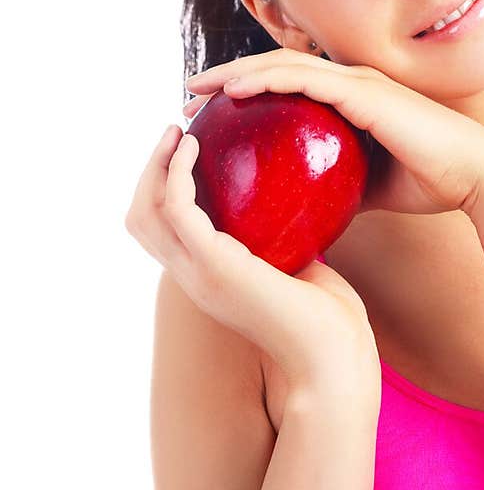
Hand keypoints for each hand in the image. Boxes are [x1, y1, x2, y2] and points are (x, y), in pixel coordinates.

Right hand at [124, 124, 379, 389]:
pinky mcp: (216, 264)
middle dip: (149, 172)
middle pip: (141, 219)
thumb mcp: (299, 268)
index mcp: (209, 281)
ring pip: (146, 211)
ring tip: (178, 132)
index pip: (163, 234)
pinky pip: (177, 206)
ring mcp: (199, 274)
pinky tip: (194, 146)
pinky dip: (177, 171)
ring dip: (156, 165)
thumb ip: (286, 240)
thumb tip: (298, 201)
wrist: (335, 357)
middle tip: (175, 133)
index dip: (163, 191)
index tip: (187, 152)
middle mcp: (194, 279)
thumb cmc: (331, 321)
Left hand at [182, 50, 483, 216]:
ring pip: (281, 65)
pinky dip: (265, 79)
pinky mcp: (363, 92)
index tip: (211, 116)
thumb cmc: (431, 184)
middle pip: (274, 68)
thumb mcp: (371, 189)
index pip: (288, 88)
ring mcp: (356, 83)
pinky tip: (233, 90)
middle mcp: (350, 84)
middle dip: (228, 78)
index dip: (248, 93)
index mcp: (352, 102)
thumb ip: (339, 189)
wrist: (476, 177)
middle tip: (188, 98)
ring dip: (234, 73)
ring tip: (196, 88)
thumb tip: (305, 213)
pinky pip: (302, 80)